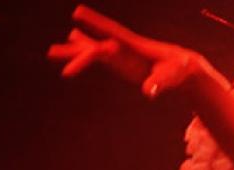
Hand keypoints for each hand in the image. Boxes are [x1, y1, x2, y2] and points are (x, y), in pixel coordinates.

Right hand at [47, 4, 225, 98]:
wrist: (182, 67)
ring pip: (92, 50)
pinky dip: (84, 56)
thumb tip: (147, 91)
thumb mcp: (170, 75)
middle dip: (78, 51)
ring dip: (74, 52)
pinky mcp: (121, 63)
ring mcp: (120, 54)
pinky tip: (70, 52)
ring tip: (51, 52)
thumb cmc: (178, 69)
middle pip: (96, 48)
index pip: (111, 33)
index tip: (78, 14)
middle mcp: (123, 47)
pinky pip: (98, 59)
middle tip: (53, 52)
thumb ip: (159, 82)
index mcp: (134, 46)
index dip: (95, 24)